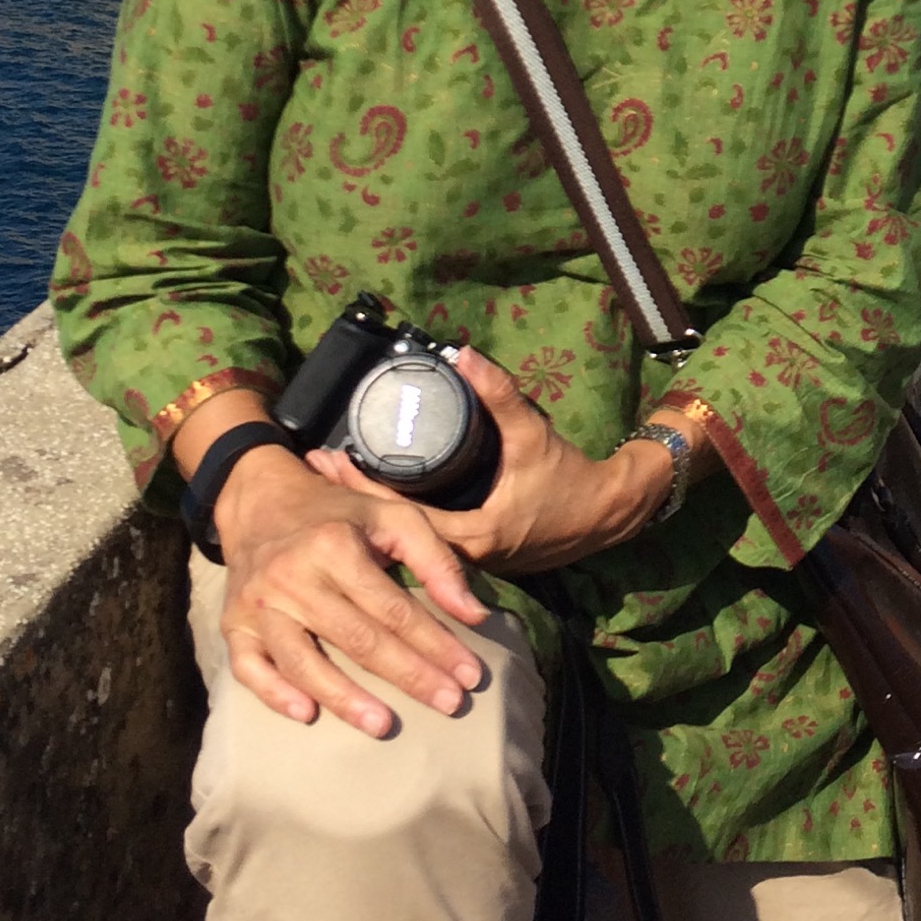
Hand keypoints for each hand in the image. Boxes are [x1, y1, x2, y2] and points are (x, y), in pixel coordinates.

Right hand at [213, 438, 490, 738]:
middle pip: (357, 639)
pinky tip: (307, 715)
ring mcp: (259, 606)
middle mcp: (293, 578)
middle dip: (408, 675)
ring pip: (303, 661)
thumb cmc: (336, 515)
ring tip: (384, 726)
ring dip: (344, 699)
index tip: (470, 674)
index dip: (436, 644)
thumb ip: (436, 561)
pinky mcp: (232, 625)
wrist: (260, 501)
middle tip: (449, 704)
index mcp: (335, 546)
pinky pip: (248, 669)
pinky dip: (275, 694)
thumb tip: (474, 615)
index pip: (394, 608)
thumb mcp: (391, 517)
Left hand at [310, 348, 673, 573]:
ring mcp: (464, 565)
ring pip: (404, 544)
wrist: (606, 514)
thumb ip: (499, 394)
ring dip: (369, 512)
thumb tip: (463, 355)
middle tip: (313, 468)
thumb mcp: (532, 432)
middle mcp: (460, 559)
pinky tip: (372, 503)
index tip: (328, 460)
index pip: (399, 519)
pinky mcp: (469, 559)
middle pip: (391, 535)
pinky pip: (420, 544)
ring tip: (330, 484)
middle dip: (352, 500)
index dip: (360, 490)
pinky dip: (393, 522)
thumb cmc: (568, 478)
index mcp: (469, 536)